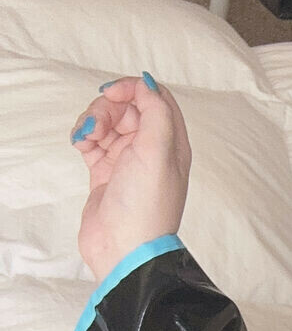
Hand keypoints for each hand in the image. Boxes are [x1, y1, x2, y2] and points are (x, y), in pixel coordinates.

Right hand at [70, 73, 192, 282]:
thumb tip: (148, 83)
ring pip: (106, 122)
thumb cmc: (144, 203)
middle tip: (96, 126)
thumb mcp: (159, 150)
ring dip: (92, 122)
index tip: (112, 94)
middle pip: (127, 107)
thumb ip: (156, 111)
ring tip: (86, 140)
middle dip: (106, 108)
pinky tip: (80, 146)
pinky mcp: (105, 172)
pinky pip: (92, 140)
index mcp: (172, 143)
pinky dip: (83, 137)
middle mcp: (152, 150)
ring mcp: (127, 161)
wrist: (122, 247)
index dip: (133, 89)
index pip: (156, 98)